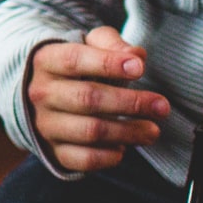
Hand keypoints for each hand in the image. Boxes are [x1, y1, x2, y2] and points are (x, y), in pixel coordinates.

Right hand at [26, 26, 169, 171]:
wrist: (43, 97)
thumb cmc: (75, 67)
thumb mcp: (87, 44)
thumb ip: (110, 43)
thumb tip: (135, 55)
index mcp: (45, 61)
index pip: (74, 60)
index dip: (108, 64)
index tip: (139, 68)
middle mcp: (41, 93)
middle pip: (88, 98)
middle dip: (130, 103)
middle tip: (161, 106)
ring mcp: (45, 125)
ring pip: (90, 131)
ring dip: (127, 132)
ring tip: (152, 130)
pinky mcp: (54, 151)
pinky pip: (84, 159)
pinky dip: (108, 156)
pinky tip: (124, 148)